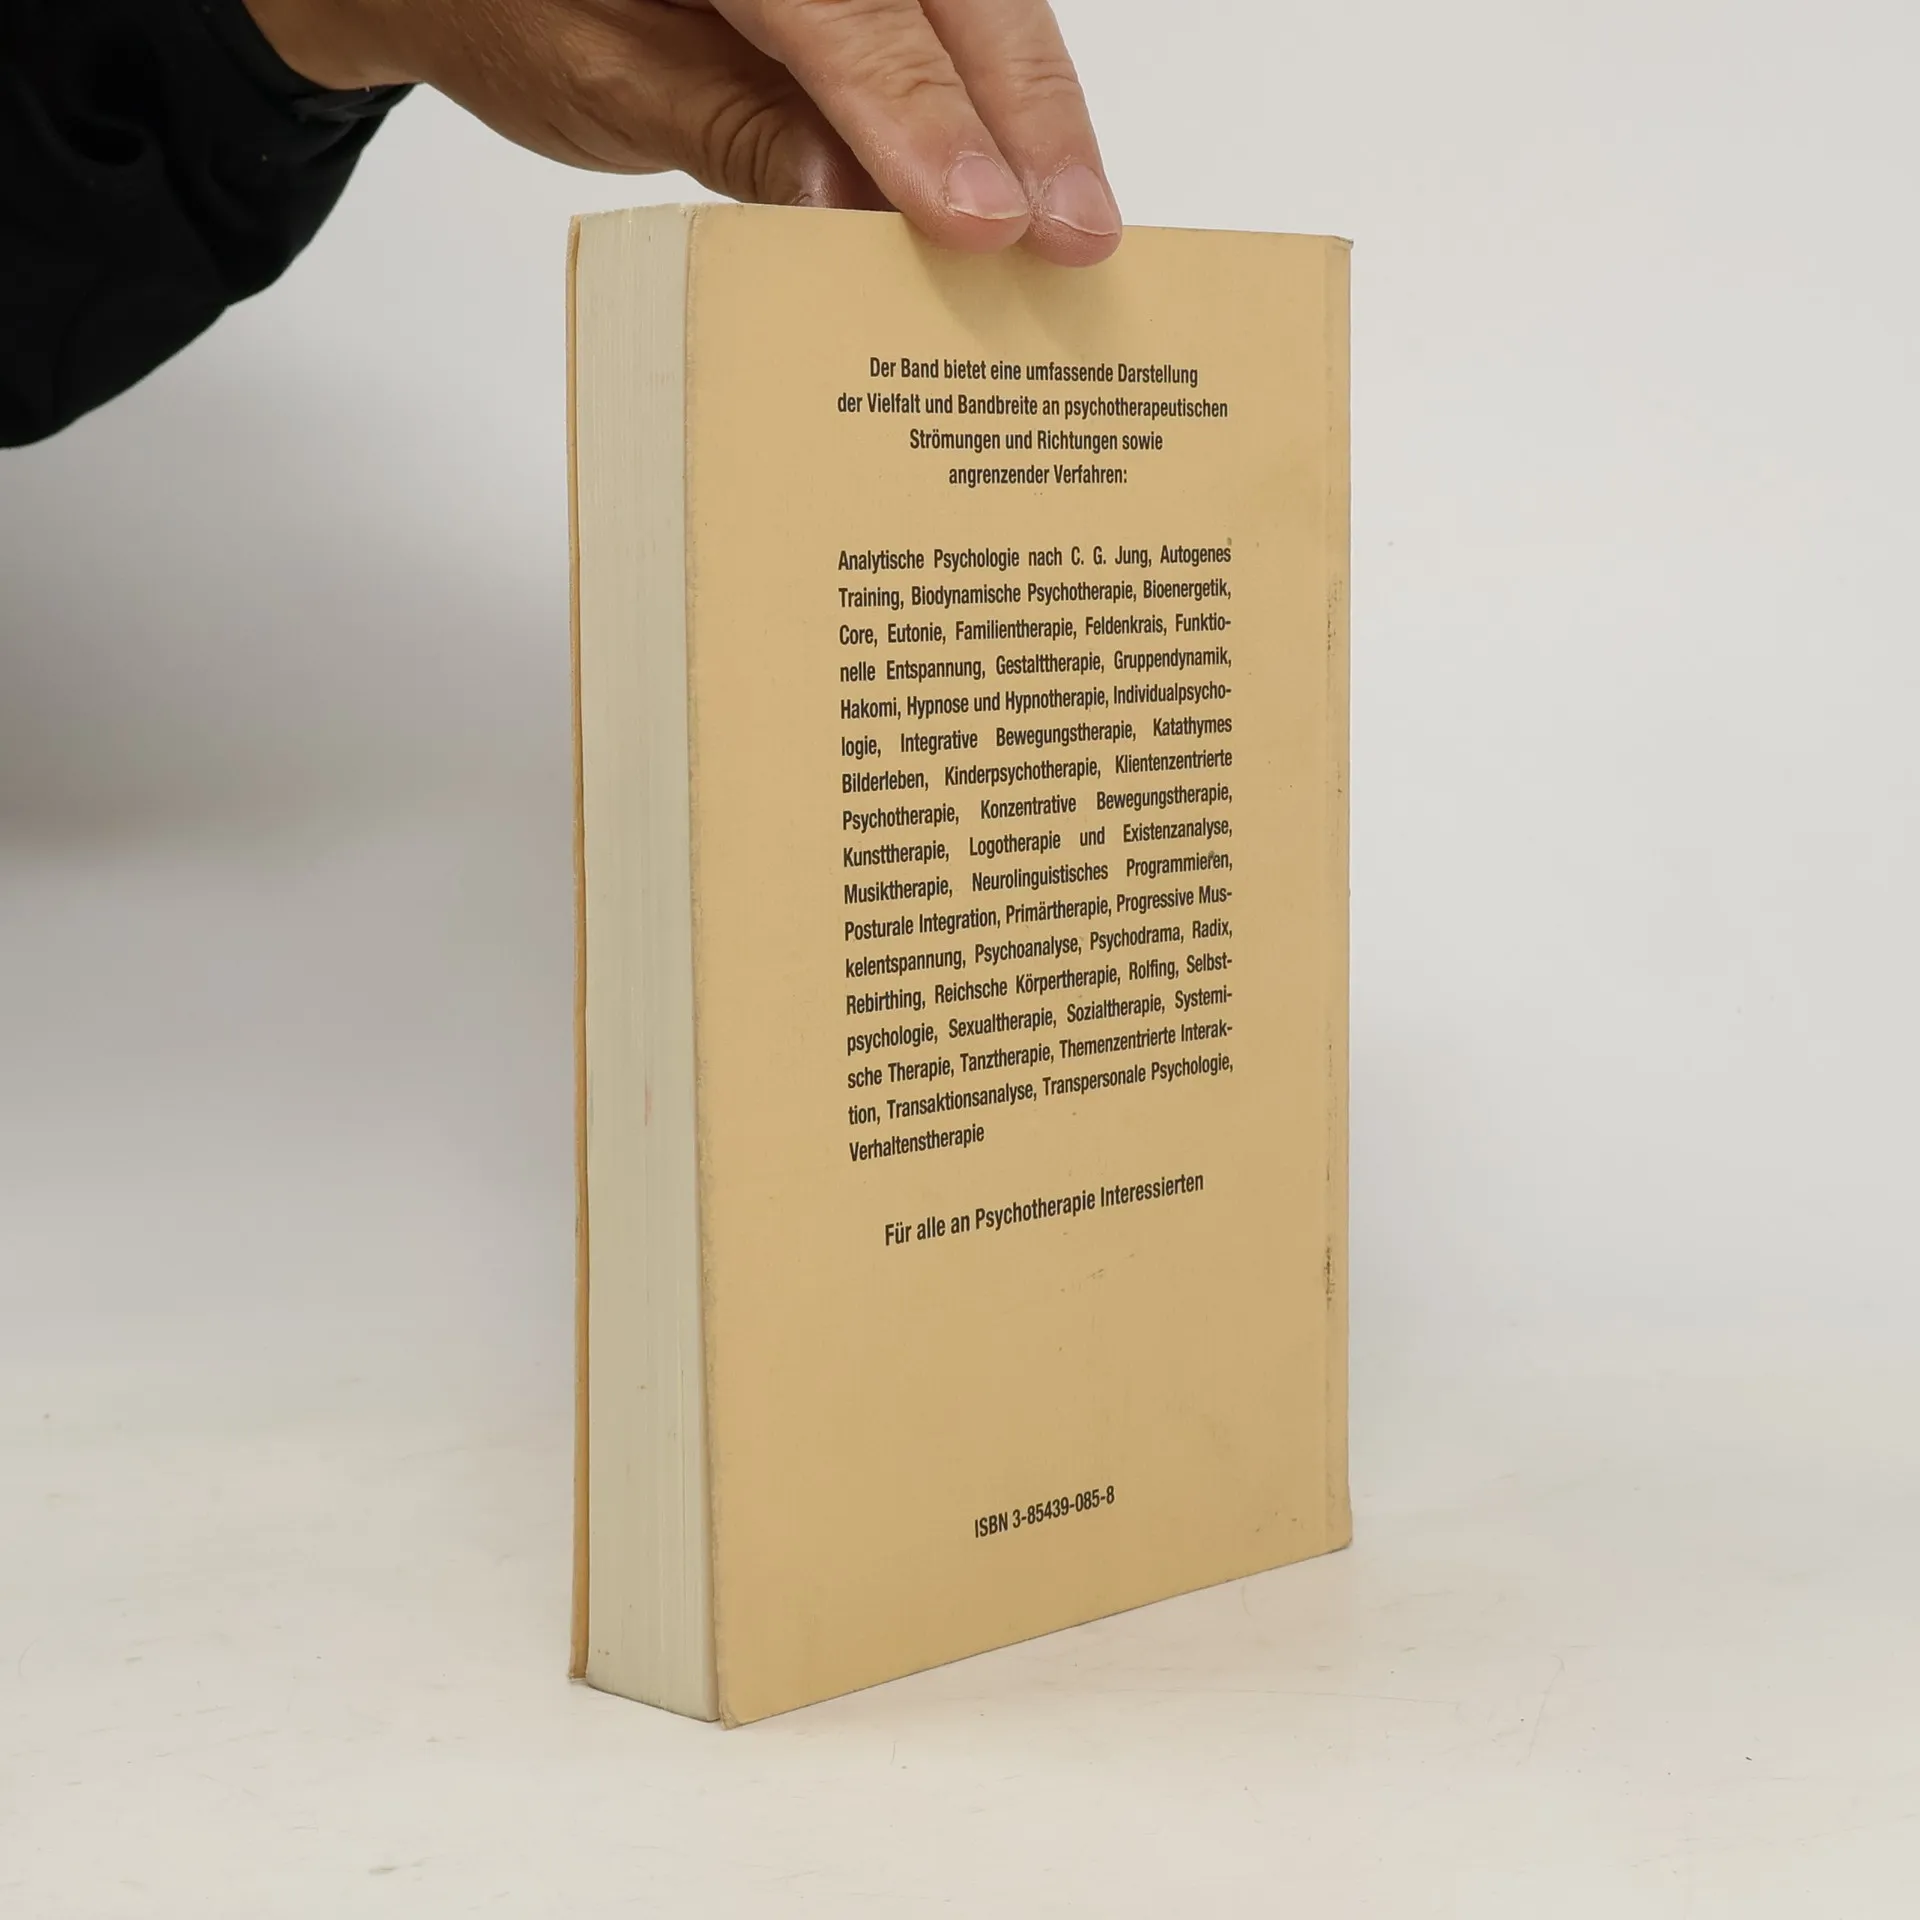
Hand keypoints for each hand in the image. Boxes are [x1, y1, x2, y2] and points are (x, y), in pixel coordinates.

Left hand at [244, 0, 1122, 264]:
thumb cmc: (510, 7)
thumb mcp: (597, 79)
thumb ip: (726, 126)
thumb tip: (848, 196)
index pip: (846, 10)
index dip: (922, 118)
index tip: (981, 220)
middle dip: (1024, 109)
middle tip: (1079, 230)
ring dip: (1030, 104)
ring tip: (1077, 216)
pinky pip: (940, 12)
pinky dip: (988, 92)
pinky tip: (1029, 171)